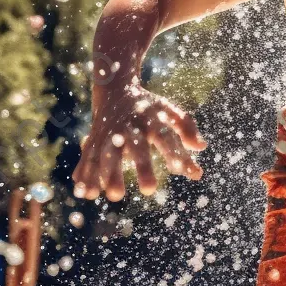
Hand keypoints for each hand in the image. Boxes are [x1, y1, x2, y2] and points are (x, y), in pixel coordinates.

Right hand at [71, 78, 206, 201]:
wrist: (115, 90)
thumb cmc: (149, 108)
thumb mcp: (169, 111)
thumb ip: (186, 128)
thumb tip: (201, 147)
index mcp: (151, 119)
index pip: (166, 137)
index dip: (175, 153)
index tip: (184, 171)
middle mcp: (130, 127)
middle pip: (137, 147)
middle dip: (143, 167)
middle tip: (150, 190)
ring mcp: (110, 133)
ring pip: (109, 154)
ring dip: (110, 175)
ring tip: (115, 196)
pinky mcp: (94, 140)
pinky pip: (88, 158)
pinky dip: (85, 175)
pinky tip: (84, 194)